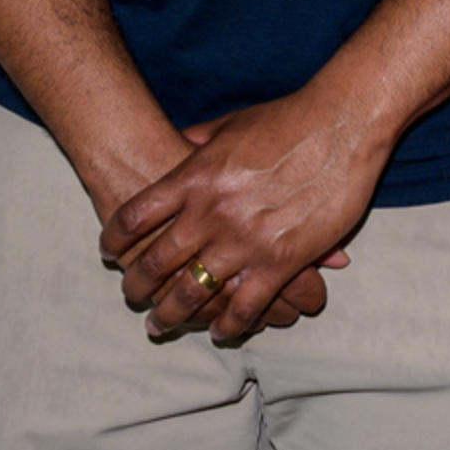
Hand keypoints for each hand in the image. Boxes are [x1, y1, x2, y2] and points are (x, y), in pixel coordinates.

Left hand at [99, 84, 386, 342]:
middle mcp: (212, 212)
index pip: (137, 215)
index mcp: (195, 176)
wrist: (339, 125)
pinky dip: (226, 324)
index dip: (116, 238)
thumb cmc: (287, 118)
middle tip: (131, 298)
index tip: (109, 252)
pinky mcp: (279, 263)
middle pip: (156, 261)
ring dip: (171, 314)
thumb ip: (199, 142)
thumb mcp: (231, 124)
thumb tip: (179, 144)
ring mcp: (244, 240)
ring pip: (193, 292)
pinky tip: (217, 330)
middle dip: (137, 285)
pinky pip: (243, 306)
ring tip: (160, 326)